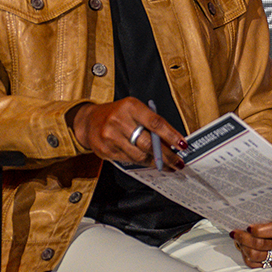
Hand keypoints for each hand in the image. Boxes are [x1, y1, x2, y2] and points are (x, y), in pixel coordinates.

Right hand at [70, 98, 186, 166]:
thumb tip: (173, 142)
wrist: (89, 121)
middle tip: (178, 162)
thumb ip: (152, 124)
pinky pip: (129, 160)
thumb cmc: (117, 115)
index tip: (183, 145)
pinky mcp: (105, 150)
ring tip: (168, 165)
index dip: (171, 135)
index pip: (155, 122)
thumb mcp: (134, 111)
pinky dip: (143, 163)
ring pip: (140, 156)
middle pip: (149, 143)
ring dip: (157, 162)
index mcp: (130, 106)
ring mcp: (110, 136)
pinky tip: (151, 163)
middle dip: (167, 155)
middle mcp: (119, 120)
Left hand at [232, 215, 271, 268]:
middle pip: (263, 245)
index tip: (248, 227)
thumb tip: (243, 215)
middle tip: (235, 233)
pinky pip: (254, 264)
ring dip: (243, 247)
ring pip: (257, 256)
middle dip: (244, 239)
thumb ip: (263, 213)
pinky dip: (245, 256)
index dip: (260, 230)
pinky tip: (244, 248)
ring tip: (238, 239)